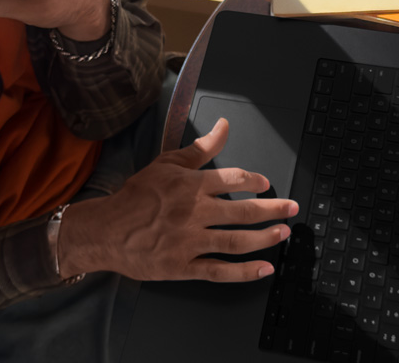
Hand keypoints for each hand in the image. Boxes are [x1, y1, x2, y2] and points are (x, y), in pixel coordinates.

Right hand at [57, 119, 298, 281]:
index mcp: (191, 186)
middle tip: (292, 208)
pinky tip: (264, 269)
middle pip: (242, 211)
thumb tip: (224, 126)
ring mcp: (189, 242)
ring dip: (264, 238)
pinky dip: (244, 273)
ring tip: (283, 234)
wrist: (105, 230)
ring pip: (235, 241)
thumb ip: (200, 148)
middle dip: (273, 210)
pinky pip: (219, 272)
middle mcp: (193, 213)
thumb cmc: (135, 196)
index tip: (267, 185)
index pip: (233, 179)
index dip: (255, 181)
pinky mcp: (182, 267)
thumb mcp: (166, 163)